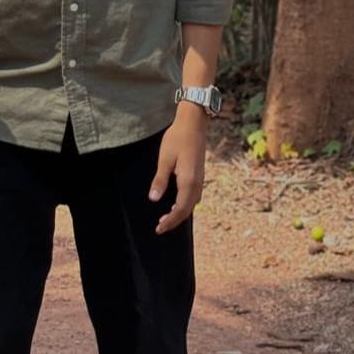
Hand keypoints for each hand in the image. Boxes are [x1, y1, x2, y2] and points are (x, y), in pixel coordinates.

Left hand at [148, 101, 207, 234]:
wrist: (193, 124)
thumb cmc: (177, 139)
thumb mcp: (165, 159)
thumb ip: (160, 180)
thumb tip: (153, 199)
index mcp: (188, 181)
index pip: (180, 209)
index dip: (170, 221)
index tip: (159, 229)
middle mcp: (197, 183)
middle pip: (187, 209)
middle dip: (175, 220)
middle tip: (160, 227)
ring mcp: (200, 179)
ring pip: (192, 203)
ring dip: (180, 213)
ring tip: (166, 217)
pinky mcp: (199, 174)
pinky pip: (194, 195)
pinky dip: (186, 204)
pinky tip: (176, 202)